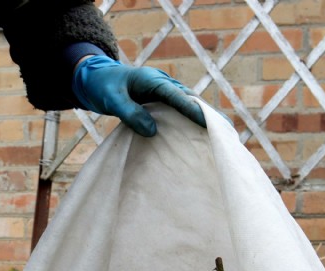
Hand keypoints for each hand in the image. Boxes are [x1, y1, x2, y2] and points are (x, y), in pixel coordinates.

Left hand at [72, 55, 227, 135]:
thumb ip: (131, 114)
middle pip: (191, 100)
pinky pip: (180, 111)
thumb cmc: (104, 88)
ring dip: (203, 119)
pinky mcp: (162, 102)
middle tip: (226, 132)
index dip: (193, 111)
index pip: (178, 97)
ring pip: (189, 105)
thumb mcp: (112, 100)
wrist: (97, 79)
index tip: (208, 124)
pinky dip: (192, 121)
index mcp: (153, 81)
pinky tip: (200, 136)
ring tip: (222, 137)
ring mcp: (164, 92)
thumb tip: (152, 131)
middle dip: (208, 115)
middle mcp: (163, 84)